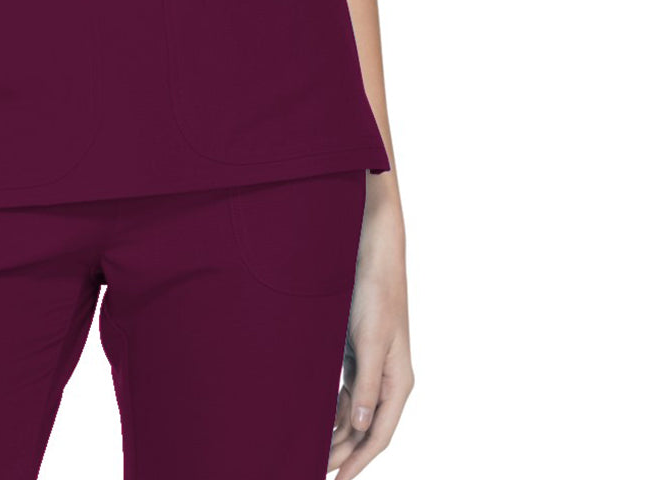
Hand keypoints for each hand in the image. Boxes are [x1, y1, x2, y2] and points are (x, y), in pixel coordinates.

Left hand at [329, 186, 414, 476]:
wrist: (373, 253)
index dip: (359, 462)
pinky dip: (335, 409)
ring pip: (356, 413)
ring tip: (313, 451)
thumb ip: (367, 386)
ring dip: (337, 433)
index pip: (379, 436)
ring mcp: (374, 367)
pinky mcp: (360, 353)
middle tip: (314, 468)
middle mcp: (388, 380)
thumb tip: (363, 428)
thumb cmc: (376, 292)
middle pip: (366, 429)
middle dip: (342, 451)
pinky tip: (319, 419)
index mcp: (398, 381)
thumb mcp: (369, 340)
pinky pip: (349, 393)